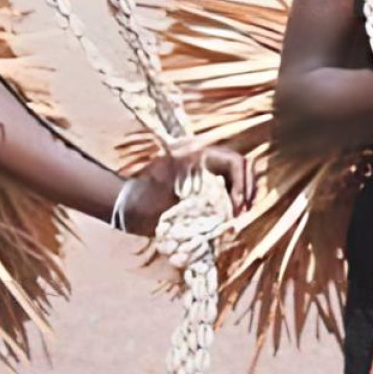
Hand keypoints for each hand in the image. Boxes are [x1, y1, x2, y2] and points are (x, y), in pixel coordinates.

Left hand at [120, 145, 254, 235]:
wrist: (125, 207)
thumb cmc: (142, 195)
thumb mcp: (167, 184)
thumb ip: (194, 184)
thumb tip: (224, 192)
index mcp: (198, 155)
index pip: (234, 162)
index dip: (242, 182)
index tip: (238, 205)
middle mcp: (203, 163)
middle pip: (239, 170)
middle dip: (247, 189)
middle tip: (243, 212)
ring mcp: (202, 178)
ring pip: (234, 181)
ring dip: (241, 196)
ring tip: (238, 215)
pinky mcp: (199, 193)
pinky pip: (224, 194)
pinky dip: (230, 204)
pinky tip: (228, 218)